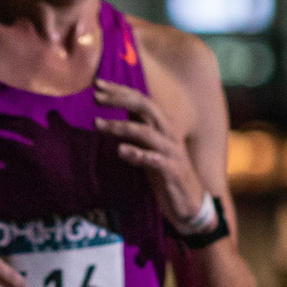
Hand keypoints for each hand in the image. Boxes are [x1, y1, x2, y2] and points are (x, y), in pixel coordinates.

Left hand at [92, 78, 207, 223]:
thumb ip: (136, 128)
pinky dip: (137, 154)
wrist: (190, 203)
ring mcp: (171, 151)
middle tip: (95, 96)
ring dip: (120, 126)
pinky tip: (120, 151)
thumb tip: (114, 111)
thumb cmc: (165, 172)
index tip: (97, 83)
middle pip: (145, 107)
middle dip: (120, 99)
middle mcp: (168, 133)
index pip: (141, 99)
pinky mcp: (172, 171)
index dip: (120, 90)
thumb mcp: (149, 147)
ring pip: (146, 132)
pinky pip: (154, 159)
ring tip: (97, 124)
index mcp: (162, 125)